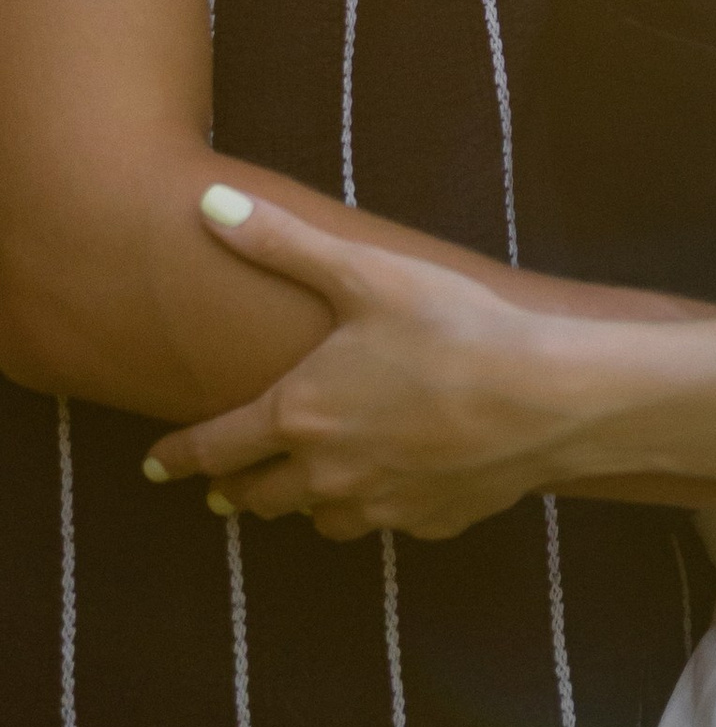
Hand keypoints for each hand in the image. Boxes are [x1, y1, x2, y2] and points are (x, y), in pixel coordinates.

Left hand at [146, 190, 577, 539]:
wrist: (550, 396)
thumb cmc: (455, 328)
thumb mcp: (366, 273)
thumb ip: (282, 243)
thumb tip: (208, 202)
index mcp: (298, 414)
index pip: (215, 448)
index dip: (178, 457)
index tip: (156, 466)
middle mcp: (327, 473)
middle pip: (258, 498)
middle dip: (236, 490)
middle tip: (224, 488)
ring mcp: (380, 505)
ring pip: (319, 521)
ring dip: (303, 505)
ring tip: (305, 491)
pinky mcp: (431, 522)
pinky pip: (387, 524)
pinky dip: (379, 507)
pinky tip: (395, 483)